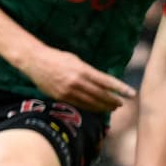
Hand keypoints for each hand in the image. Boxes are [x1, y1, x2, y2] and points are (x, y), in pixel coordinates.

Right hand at [20, 45, 135, 111]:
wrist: (35, 61)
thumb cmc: (57, 58)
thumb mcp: (76, 60)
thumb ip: (89, 72)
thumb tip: (103, 83)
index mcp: (82, 70)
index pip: (106, 82)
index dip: (120, 89)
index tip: (131, 94)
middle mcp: (76, 81)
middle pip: (100, 95)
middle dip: (113, 100)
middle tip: (121, 103)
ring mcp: (68, 90)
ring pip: (91, 102)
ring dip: (103, 106)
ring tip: (112, 108)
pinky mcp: (60, 96)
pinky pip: (79, 104)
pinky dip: (90, 107)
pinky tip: (96, 108)